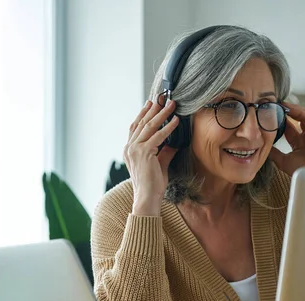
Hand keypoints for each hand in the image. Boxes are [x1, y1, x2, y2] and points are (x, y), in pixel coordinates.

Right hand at [124, 97, 178, 215]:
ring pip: (149, 126)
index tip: (150, 104)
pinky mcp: (144, 153)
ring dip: (162, 114)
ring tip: (171, 105)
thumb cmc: (152, 185)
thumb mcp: (159, 164)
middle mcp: (129, 148)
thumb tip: (174, 143)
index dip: (143, 114)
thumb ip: (165, 152)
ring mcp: (135, 150)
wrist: (147, 197)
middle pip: (141, 123)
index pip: (135, 127)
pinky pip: (158, 136)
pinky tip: (175, 121)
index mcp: (129, 150)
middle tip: (162, 98)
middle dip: (153, 110)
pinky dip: (168, 128)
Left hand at [268, 102, 304, 175]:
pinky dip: (300, 111)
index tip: (270, 115)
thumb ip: (274, 153)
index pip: (289, 129)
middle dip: (286, 112)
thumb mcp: (282, 160)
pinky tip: (290, 108)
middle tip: (275, 106)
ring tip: (281, 104)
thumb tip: (263, 145)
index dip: (280, 121)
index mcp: (299, 144)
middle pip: (297, 120)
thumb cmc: (299, 171)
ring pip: (303, 116)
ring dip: (293, 109)